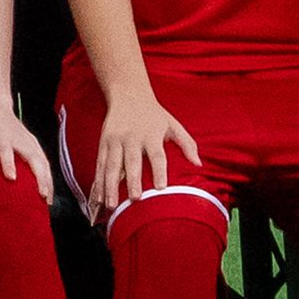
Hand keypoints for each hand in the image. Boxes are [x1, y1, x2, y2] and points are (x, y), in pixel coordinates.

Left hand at [0, 93, 47, 190]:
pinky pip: (44, 161)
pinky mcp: (33, 143)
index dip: (8, 163)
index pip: (4, 149)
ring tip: (47, 201)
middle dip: (39, 176)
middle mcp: (16, 137)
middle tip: (40, 196)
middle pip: (32, 156)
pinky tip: (48, 192)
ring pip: (42, 160)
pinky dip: (48, 176)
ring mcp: (28, 139)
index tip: (11, 178)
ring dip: (47, 180)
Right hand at [88, 90, 200, 210]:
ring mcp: (115, 140)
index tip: (160, 187)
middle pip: (131, 161)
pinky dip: (99, 181)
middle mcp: (131, 137)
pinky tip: (99, 196)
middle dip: (132, 180)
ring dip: (110, 186)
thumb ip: (187, 144)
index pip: (156, 155)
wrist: (128, 94)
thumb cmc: (154, 114)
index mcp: (151, 134)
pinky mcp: (103, 142)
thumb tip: (199, 164)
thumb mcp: (173, 125)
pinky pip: (100, 164)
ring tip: (111, 205)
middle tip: (134, 198)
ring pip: (112, 165)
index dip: (159, 171)